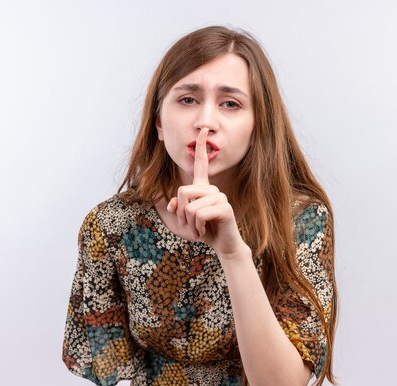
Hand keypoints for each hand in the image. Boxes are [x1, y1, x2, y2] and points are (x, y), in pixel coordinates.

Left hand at [166, 127, 247, 256]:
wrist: (223, 245)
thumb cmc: (204, 231)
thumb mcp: (183, 221)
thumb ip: (175, 209)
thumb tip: (172, 201)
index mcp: (203, 188)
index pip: (201, 164)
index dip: (201, 147)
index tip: (203, 130)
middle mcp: (212, 189)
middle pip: (182, 191)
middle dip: (180, 213)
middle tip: (189, 225)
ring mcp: (220, 198)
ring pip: (190, 207)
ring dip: (190, 224)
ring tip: (199, 229)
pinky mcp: (225, 208)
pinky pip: (199, 215)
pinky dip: (198, 228)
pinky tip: (205, 231)